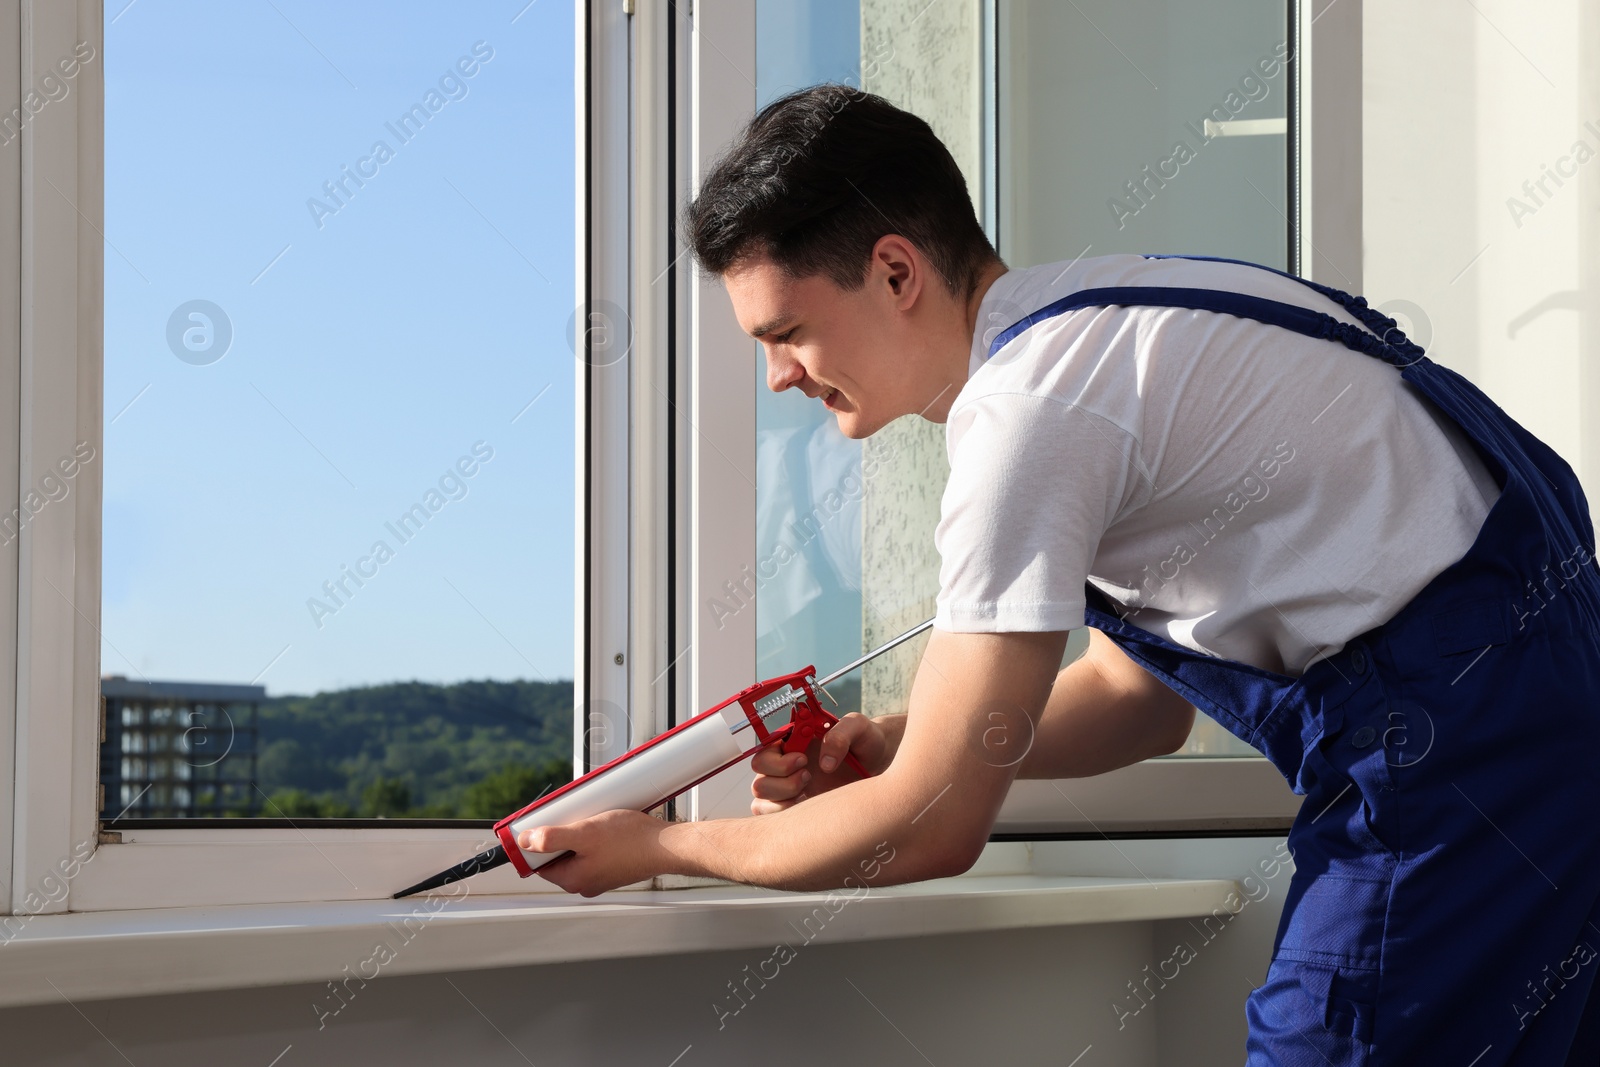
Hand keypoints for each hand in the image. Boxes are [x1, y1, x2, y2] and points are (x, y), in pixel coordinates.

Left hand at [516, 809, 669, 896]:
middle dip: (561, 836)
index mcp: (573, 880)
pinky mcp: (615, 867)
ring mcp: (601, 876)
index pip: (539, 865)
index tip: (538, 826)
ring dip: (579, 836)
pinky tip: (605, 826)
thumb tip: (526, 842)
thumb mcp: (585, 833)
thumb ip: (552, 838)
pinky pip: (594, 852)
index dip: (535, 844)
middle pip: (558, 858)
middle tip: (571, 819)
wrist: (666, 846)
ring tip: (591, 820)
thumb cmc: (631, 841)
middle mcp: (586, 883)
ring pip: (577, 853)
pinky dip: (595, 839)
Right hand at [749, 711, 888, 814]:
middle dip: (782, 783)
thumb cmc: (864, 741)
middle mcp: (784, 767)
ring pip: (761, 803)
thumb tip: (825, 763)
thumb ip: (841, 734)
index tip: (803, 759)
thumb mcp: (858, 727)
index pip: (763, 754)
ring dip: (783, 801)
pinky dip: (786, 816)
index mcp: (791, 744)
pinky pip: (774, 819)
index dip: (777, 761)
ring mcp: (789, 790)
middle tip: (808, 776)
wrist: (878, 763)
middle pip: (759, 782)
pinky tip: (811, 807)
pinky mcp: (797, 808)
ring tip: (809, 792)